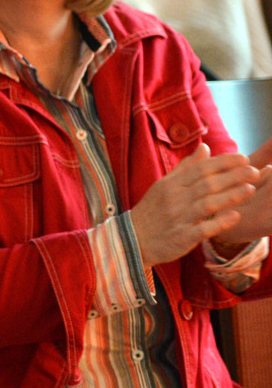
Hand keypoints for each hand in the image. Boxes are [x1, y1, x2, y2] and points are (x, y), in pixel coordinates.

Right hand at [130, 144, 260, 267]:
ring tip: (251, 189)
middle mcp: (175, 199)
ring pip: (207, 204)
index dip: (223, 163)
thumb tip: (205, 148)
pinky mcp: (181, 237)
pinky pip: (202, 229)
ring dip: (230, 196)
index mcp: (171, 184)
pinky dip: (219, 223)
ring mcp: (178, 218)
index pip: (200, 169)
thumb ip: (186, 167)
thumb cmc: (152, 211)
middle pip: (206, 184)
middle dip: (232, 176)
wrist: (133, 240)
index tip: (243, 158)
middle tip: (255, 171)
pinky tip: (235, 216)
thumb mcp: (164, 185)